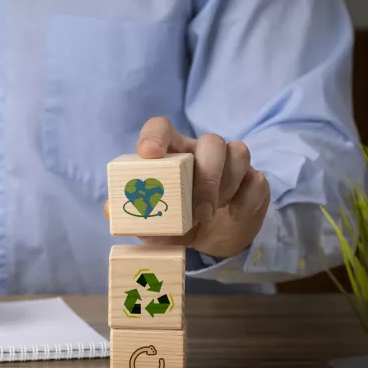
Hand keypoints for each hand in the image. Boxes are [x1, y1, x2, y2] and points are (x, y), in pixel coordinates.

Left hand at [105, 117, 269, 257]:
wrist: (211, 240)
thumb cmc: (176, 223)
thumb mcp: (153, 224)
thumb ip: (132, 216)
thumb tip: (110, 210)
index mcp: (171, 153)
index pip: (161, 127)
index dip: (155, 136)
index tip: (149, 154)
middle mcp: (201, 151)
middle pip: (211, 142)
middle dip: (207, 177)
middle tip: (200, 212)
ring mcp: (231, 163)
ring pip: (238, 153)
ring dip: (226, 187)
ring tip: (212, 214)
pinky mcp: (253, 181)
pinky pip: (257, 179)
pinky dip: (246, 200)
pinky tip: (234, 215)